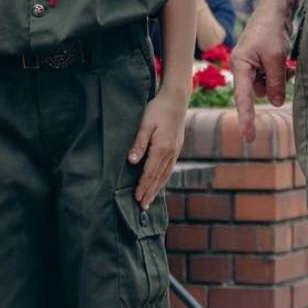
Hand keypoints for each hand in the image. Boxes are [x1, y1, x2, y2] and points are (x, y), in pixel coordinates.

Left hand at [128, 89, 186, 208]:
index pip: (150, 173)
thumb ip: (139, 143)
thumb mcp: (145, 124)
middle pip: (158, 178)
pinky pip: (169, 168)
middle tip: (142, 207)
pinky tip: (159, 183)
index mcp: (162, 148)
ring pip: (165, 175)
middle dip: (150, 193)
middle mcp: (170, 153)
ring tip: (150, 200)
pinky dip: (163, 179)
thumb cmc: (158, 109)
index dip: (142, 186)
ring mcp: (175, 151)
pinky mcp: (176, 148)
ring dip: (157, 188)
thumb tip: (131, 161)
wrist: (176, 100)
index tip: (136, 198)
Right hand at [231, 8, 291, 142]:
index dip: (246, 119)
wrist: (276, 8)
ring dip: (278, 79)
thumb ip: (276, 83)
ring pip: (266, 84)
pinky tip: (286, 64)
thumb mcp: (276, 59)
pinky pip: (269, 75)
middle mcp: (242, 66)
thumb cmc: (272, 30)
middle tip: (284, 71)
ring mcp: (251, 63)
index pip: (243, 98)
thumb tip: (276, 103)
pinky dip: (279, 73)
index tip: (249, 138)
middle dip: (272, 85)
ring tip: (285, 64)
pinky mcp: (260, 59)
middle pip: (257, 91)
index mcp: (240, 65)